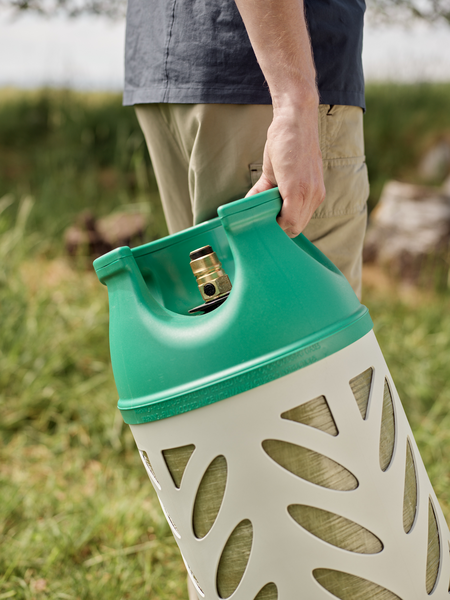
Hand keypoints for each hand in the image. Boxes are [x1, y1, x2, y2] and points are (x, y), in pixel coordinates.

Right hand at [246, 104, 325, 237]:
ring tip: (257, 214)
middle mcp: (315, 196)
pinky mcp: (297, 190)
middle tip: (259, 220)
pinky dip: (272, 220)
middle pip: (296, 228)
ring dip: (273, 223)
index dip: (283, 226)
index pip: (299, 223)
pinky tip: (258, 212)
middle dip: (277, 227)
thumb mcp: (280, 172)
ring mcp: (308, 194)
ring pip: (291, 226)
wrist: (295, 120)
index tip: (267, 222)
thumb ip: (266, 192)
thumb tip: (250, 205)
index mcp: (313, 193)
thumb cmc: (288, 142)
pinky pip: (286, 218)